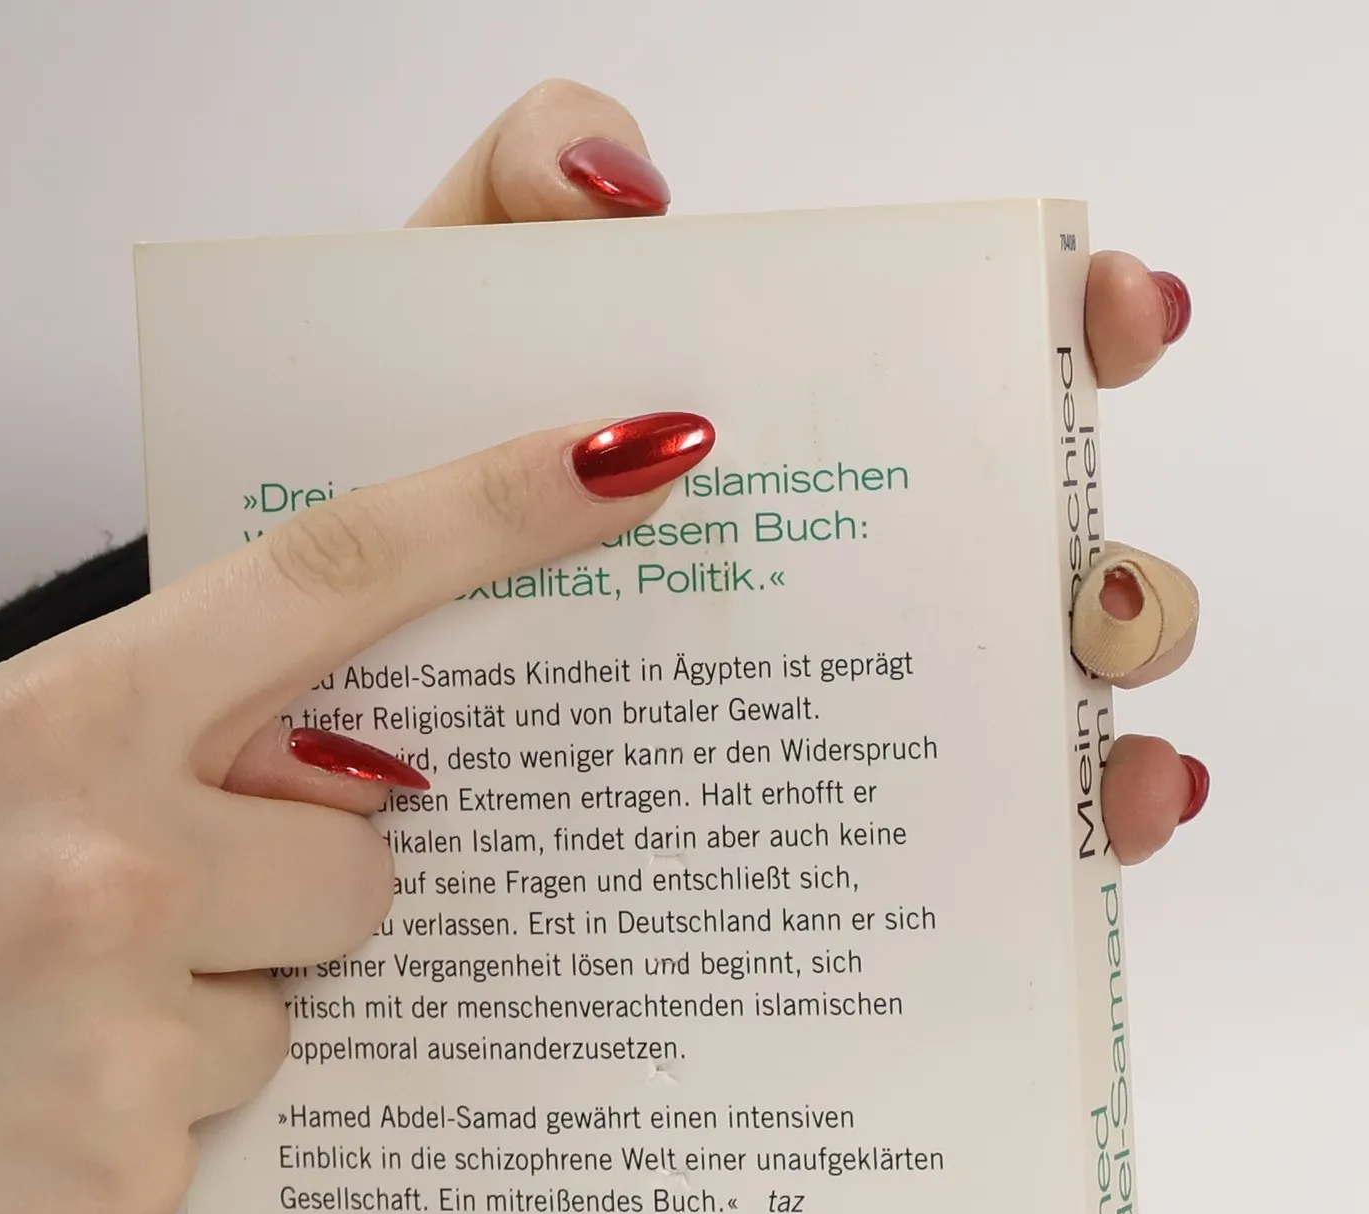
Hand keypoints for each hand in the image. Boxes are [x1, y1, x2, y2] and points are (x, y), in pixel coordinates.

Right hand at [0, 414, 709, 1213]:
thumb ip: (132, 740)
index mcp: (54, 727)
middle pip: (370, 860)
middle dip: (308, 878)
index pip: (327, 580)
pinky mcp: (125, 1192)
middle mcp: (116, 873)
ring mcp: (130, 1044)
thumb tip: (315, 765)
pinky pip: (227, 1131)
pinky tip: (18, 1114)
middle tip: (165, 902)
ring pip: (300, 1008)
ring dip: (215, 1010)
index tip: (626, 458)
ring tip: (46, 1026)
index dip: (493, 506)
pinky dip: (150, 1119)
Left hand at [277, 81, 1208, 863]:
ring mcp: (800, 728)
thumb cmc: (347, 521)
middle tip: (1099, 601)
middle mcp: (815, 582)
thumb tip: (620, 187)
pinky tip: (1084, 846)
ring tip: (1109, 762)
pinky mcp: (759, 861)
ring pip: (1009, 731)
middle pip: (1025, 575)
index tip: (1120, 325)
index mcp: (761, 443)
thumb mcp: (417, 346)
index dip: (1070, 326)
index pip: (956, 366)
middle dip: (1119, 580)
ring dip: (1100, 741)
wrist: (248, 732)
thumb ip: (510, 217)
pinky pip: (917, 870)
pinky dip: (1032, 858)